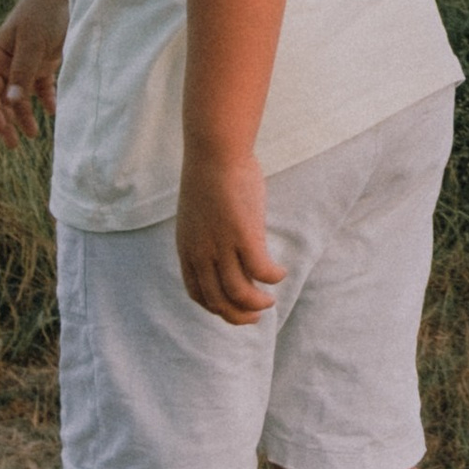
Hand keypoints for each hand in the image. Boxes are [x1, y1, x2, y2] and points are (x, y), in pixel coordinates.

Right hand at [0, 0, 69, 147]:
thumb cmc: (44, 12)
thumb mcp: (32, 41)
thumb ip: (24, 70)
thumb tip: (12, 103)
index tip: (2, 131)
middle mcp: (10, 62)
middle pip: (2, 98)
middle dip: (6, 121)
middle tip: (14, 144)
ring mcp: (28, 62)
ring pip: (21, 96)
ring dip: (25, 116)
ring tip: (33, 135)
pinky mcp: (46, 61)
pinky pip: (42, 87)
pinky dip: (46, 100)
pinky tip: (53, 112)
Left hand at [176, 148, 283, 323]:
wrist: (214, 152)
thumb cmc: (211, 176)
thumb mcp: (199, 215)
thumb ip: (207, 236)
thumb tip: (225, 247)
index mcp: (188, 249)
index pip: (197, 293)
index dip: (216, 308)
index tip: (234, 308)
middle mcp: (201, 253)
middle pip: (218, 301)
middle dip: (238, 315)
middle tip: (257, 316)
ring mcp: (221, 246)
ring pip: (239, 293)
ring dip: (257, 303)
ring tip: (270, 300)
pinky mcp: (244, 236)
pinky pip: (261, 271)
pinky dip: (272, 278)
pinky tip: (280, 272)